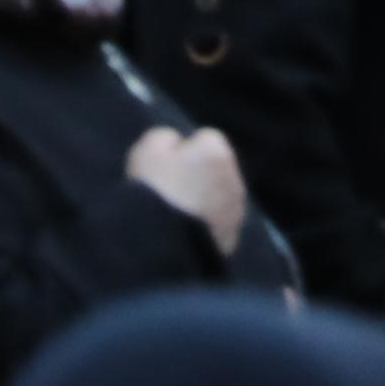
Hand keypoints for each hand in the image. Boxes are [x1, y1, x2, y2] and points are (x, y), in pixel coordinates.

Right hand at [123, 124, 250, 256]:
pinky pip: (217, 225)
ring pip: (218, 198)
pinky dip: (206, 226)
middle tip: (170, 191)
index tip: (165, 165)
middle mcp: (234, 178)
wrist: (167, 246)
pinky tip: (185, 234)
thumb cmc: (155, 190)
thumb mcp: (148, 151)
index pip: (204, 139)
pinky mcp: (232, 240)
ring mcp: (236, 211)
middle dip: (198, 176)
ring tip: (176, 216)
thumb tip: (175, 143)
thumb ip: (165, 138)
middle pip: (215, 170)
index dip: (183, 150)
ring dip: (204, 202)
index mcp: (217, 151)